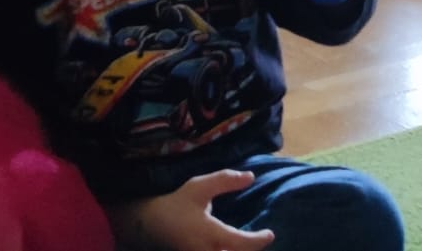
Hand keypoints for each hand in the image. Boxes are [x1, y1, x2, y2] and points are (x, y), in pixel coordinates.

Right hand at [115, 170, 275, 250]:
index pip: (241, 243)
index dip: (258, 240)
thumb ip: (225, 181)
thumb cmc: (178, 203)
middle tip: (263, 240)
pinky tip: (235, 247)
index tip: (269, 234)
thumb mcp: (199, 187)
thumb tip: (251, 177)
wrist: (152, 223)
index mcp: (210, 234)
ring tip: (250, 245)